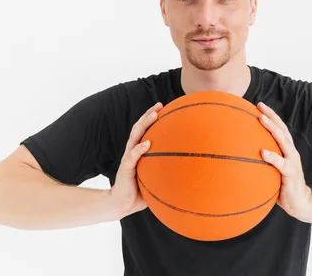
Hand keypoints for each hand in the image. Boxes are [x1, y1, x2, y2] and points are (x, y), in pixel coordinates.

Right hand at [111, 102, 162, 218]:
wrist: (122, 204)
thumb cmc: (140, 191)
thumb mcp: (155, 178)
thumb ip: (166, 172)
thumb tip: (189, 170)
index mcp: (139, 152)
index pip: (145, 131)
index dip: (152, 118)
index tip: (164, 108)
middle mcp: (133, 152)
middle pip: (139, 128)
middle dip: (148, 115)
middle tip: (159, 105)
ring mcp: (128, 159)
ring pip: (135, 137)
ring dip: (144, 124)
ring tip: (154, 115)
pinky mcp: (125, 169)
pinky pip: (132, 157)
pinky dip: (139, 149)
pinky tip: (147, 144)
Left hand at [257, 102, 311, 221]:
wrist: (300, 204)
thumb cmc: (283, 187)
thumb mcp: (273, 171)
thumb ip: (263, 163)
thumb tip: (241, 157)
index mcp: (287, 150)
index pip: (280, 128)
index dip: (271, 116)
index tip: (259, 105)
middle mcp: (291, 152)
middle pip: (281, 129)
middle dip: (271, 116)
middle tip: (259, 106)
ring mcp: (292, 161)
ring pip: (282, 141)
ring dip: (272, 128)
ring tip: (261, 119)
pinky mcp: (291, 173)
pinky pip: (280, 163)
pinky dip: (272, 156)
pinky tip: (262, 152)